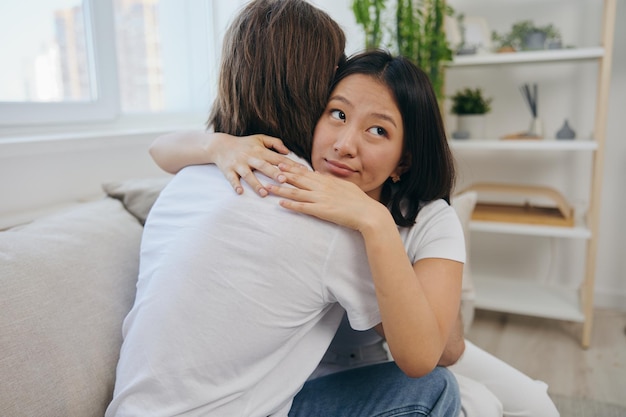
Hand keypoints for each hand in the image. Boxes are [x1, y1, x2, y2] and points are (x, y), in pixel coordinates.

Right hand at [211, 133, 302, 195]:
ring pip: (248, 175)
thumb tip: (288, 152)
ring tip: (264, 193)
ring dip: (256, 184)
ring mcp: (238, 164)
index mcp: (260, 150)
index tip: (301, 171)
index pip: (277, 158)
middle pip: (263, 166)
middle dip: (273, 173)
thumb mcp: (259, 139)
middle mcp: (250, 157)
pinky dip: (235, 185)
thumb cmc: (244, 144)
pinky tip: (240, 192)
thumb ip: (275, 143)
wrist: (220, 145)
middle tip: (283, 180)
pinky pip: (232, 179)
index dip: (289, 164)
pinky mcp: (228, 170)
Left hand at [267, 164, 384, 230]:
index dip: (293, 168)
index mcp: (328, 181)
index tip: (282, 163)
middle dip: (283, 174)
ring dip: (281, 190)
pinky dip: (291, 205)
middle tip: (270, 169)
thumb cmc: (359, 201)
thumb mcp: (344, 186)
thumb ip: (330, 180)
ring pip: (297, 192)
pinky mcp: (322, 211)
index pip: (307, 173)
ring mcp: (321, 199)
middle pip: (299, 179)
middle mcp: (323, 188)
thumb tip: (319, 175)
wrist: (368, 213)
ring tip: (269, 187)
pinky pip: (303, 207)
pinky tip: (281, 204)